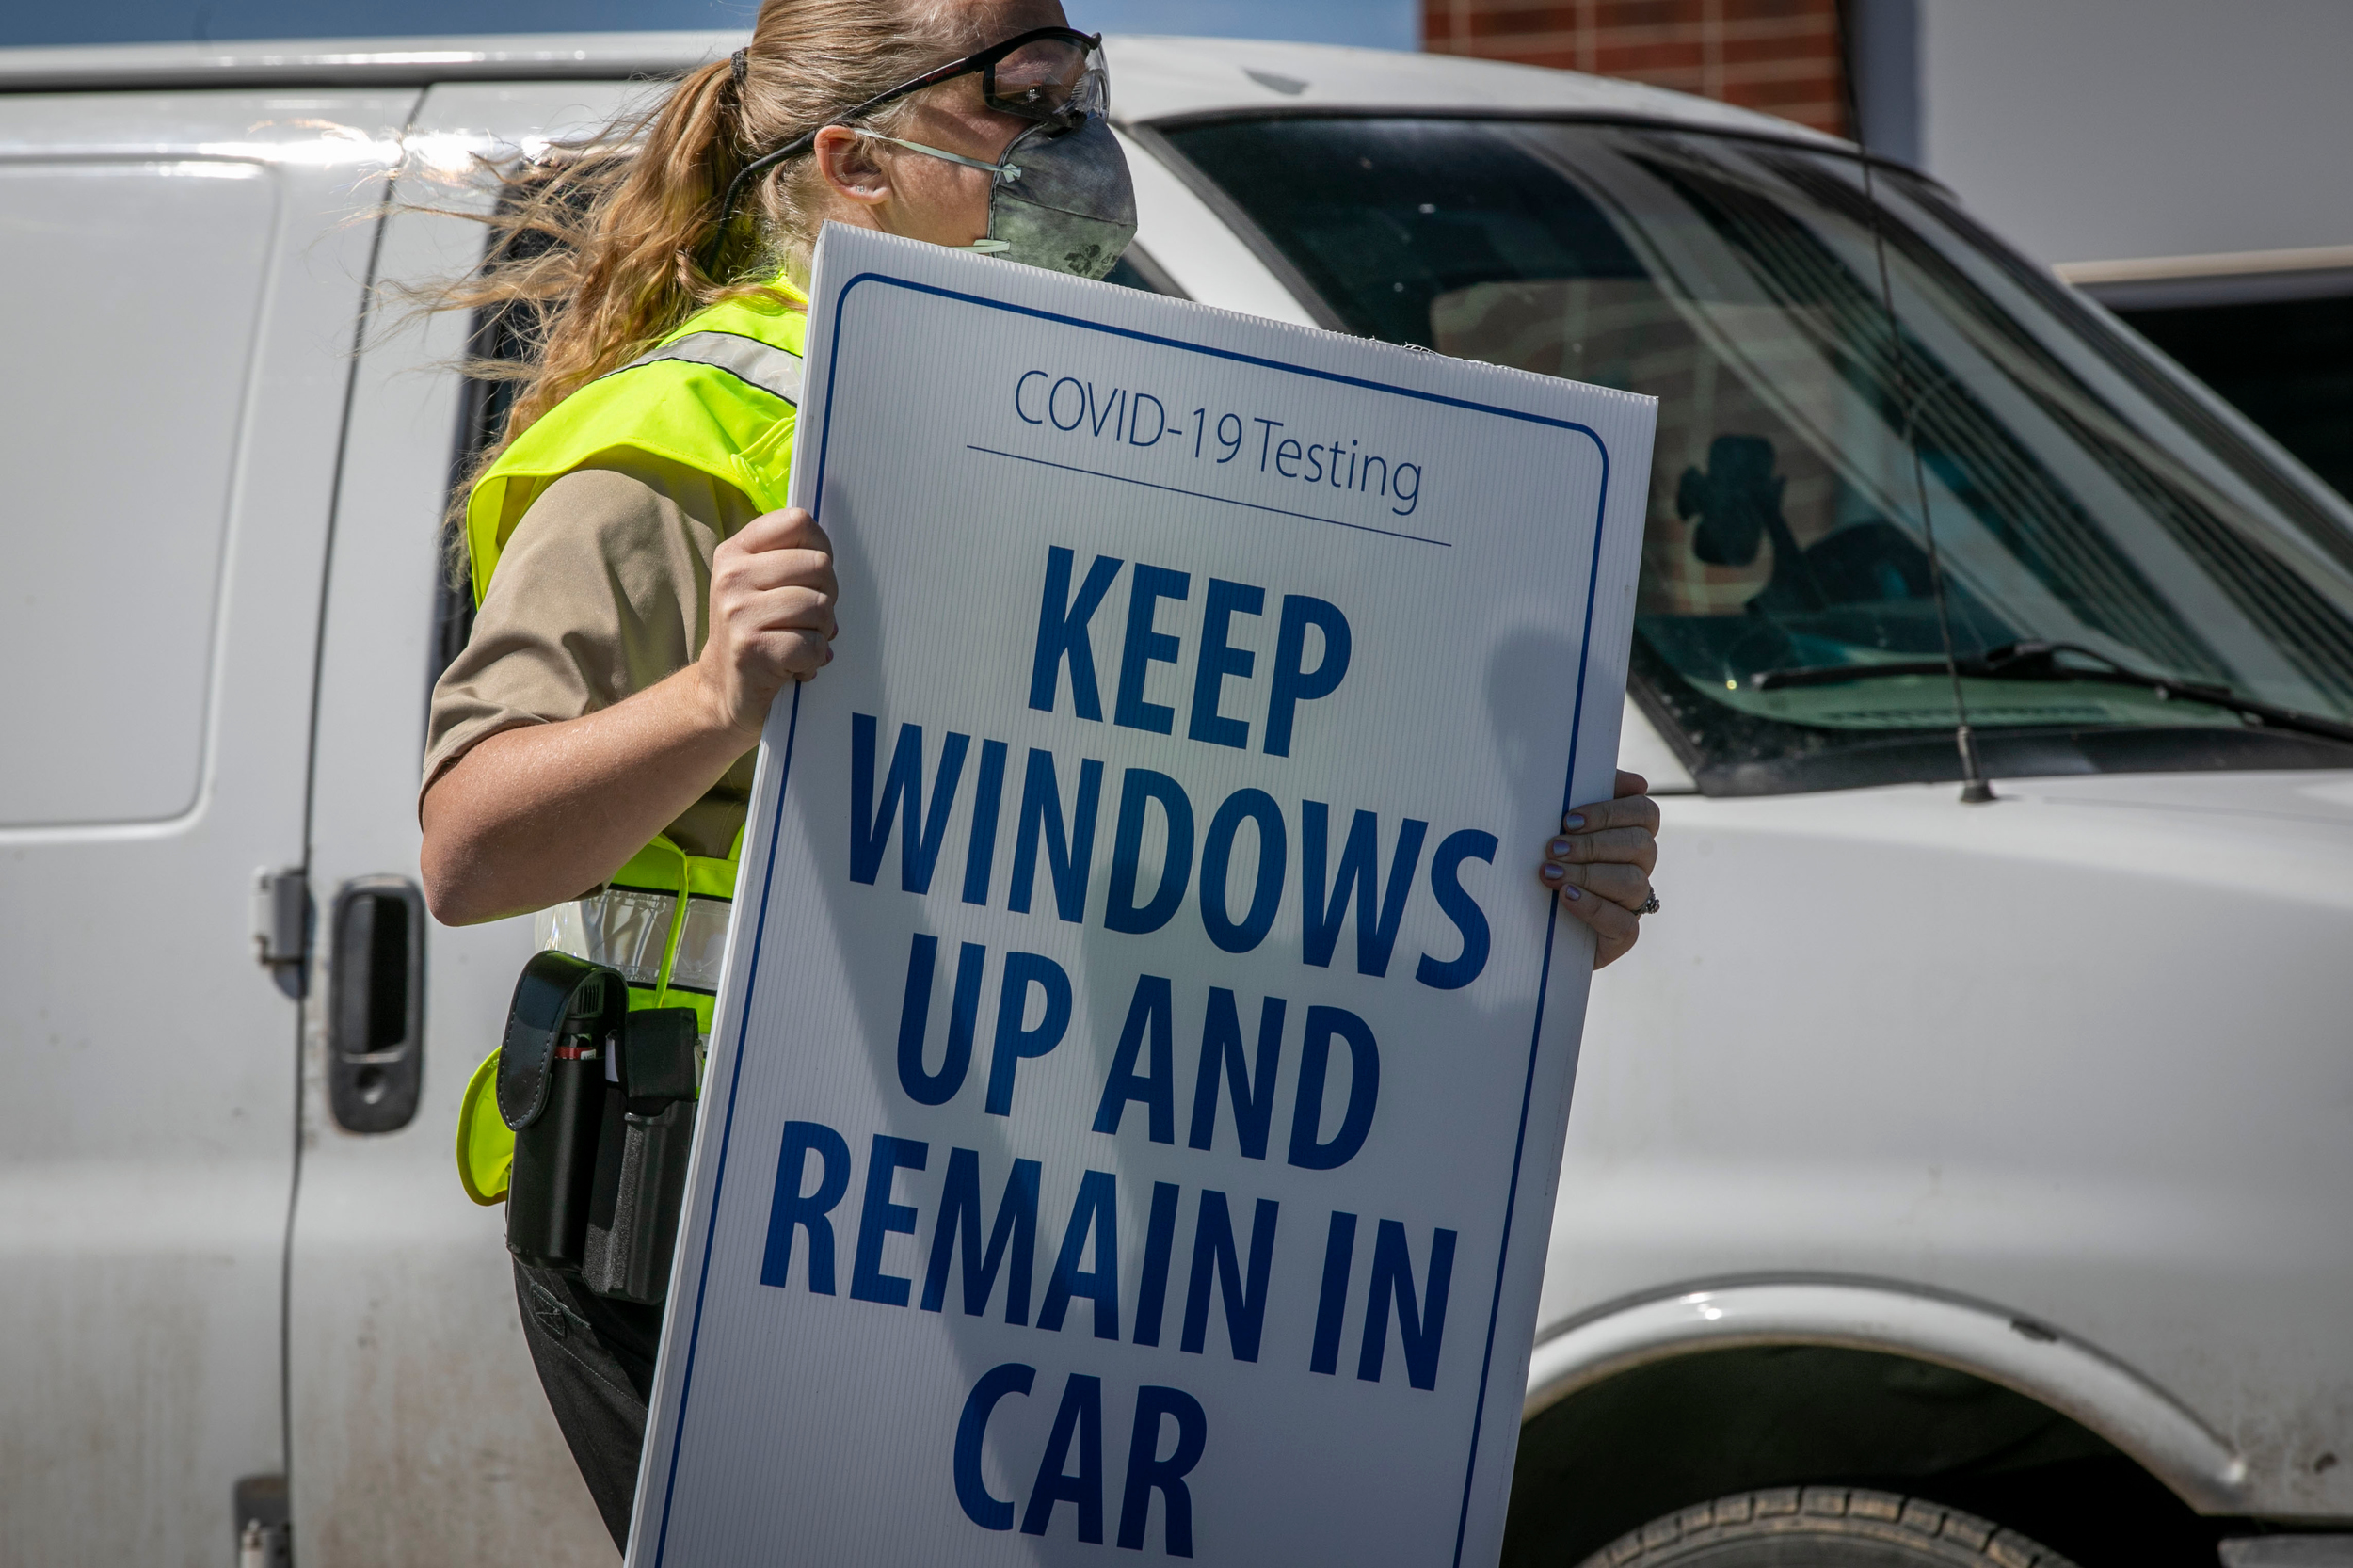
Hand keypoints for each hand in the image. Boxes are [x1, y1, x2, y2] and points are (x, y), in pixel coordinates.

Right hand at [695, 506, 837, 736]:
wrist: (721, 688)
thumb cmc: (754, 630)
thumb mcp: (759, 584)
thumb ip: (790, 560)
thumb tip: (832, 557)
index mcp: (736, 552)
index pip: (798, 521)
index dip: (821, 547)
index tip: (814, 576)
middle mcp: (732, 576)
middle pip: (818, 565)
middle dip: (827, 597)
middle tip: (809, 619)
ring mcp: (738, 612)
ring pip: (819, 607)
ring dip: (821, 632)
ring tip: (801, 643)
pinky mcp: (751, 648)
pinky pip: (812, 645)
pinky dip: (814, 660)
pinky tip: (796, 665)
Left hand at [1536, 769, 1659, 969]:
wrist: (1524, 921)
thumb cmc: (1545, 860)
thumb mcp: (1557, 825)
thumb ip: (1586, 793)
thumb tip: (1635, 782)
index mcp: (1629, 834)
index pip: (1645, 812)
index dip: (1612, 812)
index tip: (1569, 819)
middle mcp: (1638, 867)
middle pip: (1641, 846)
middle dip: (1593, 845)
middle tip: (1552, 848)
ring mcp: (1633, 904)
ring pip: (1633, 883)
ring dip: (1589, 875)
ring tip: (1550, 873)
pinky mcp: (1621, 936)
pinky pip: (1624, 924)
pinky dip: (1593, 907)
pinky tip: (1566, 896)